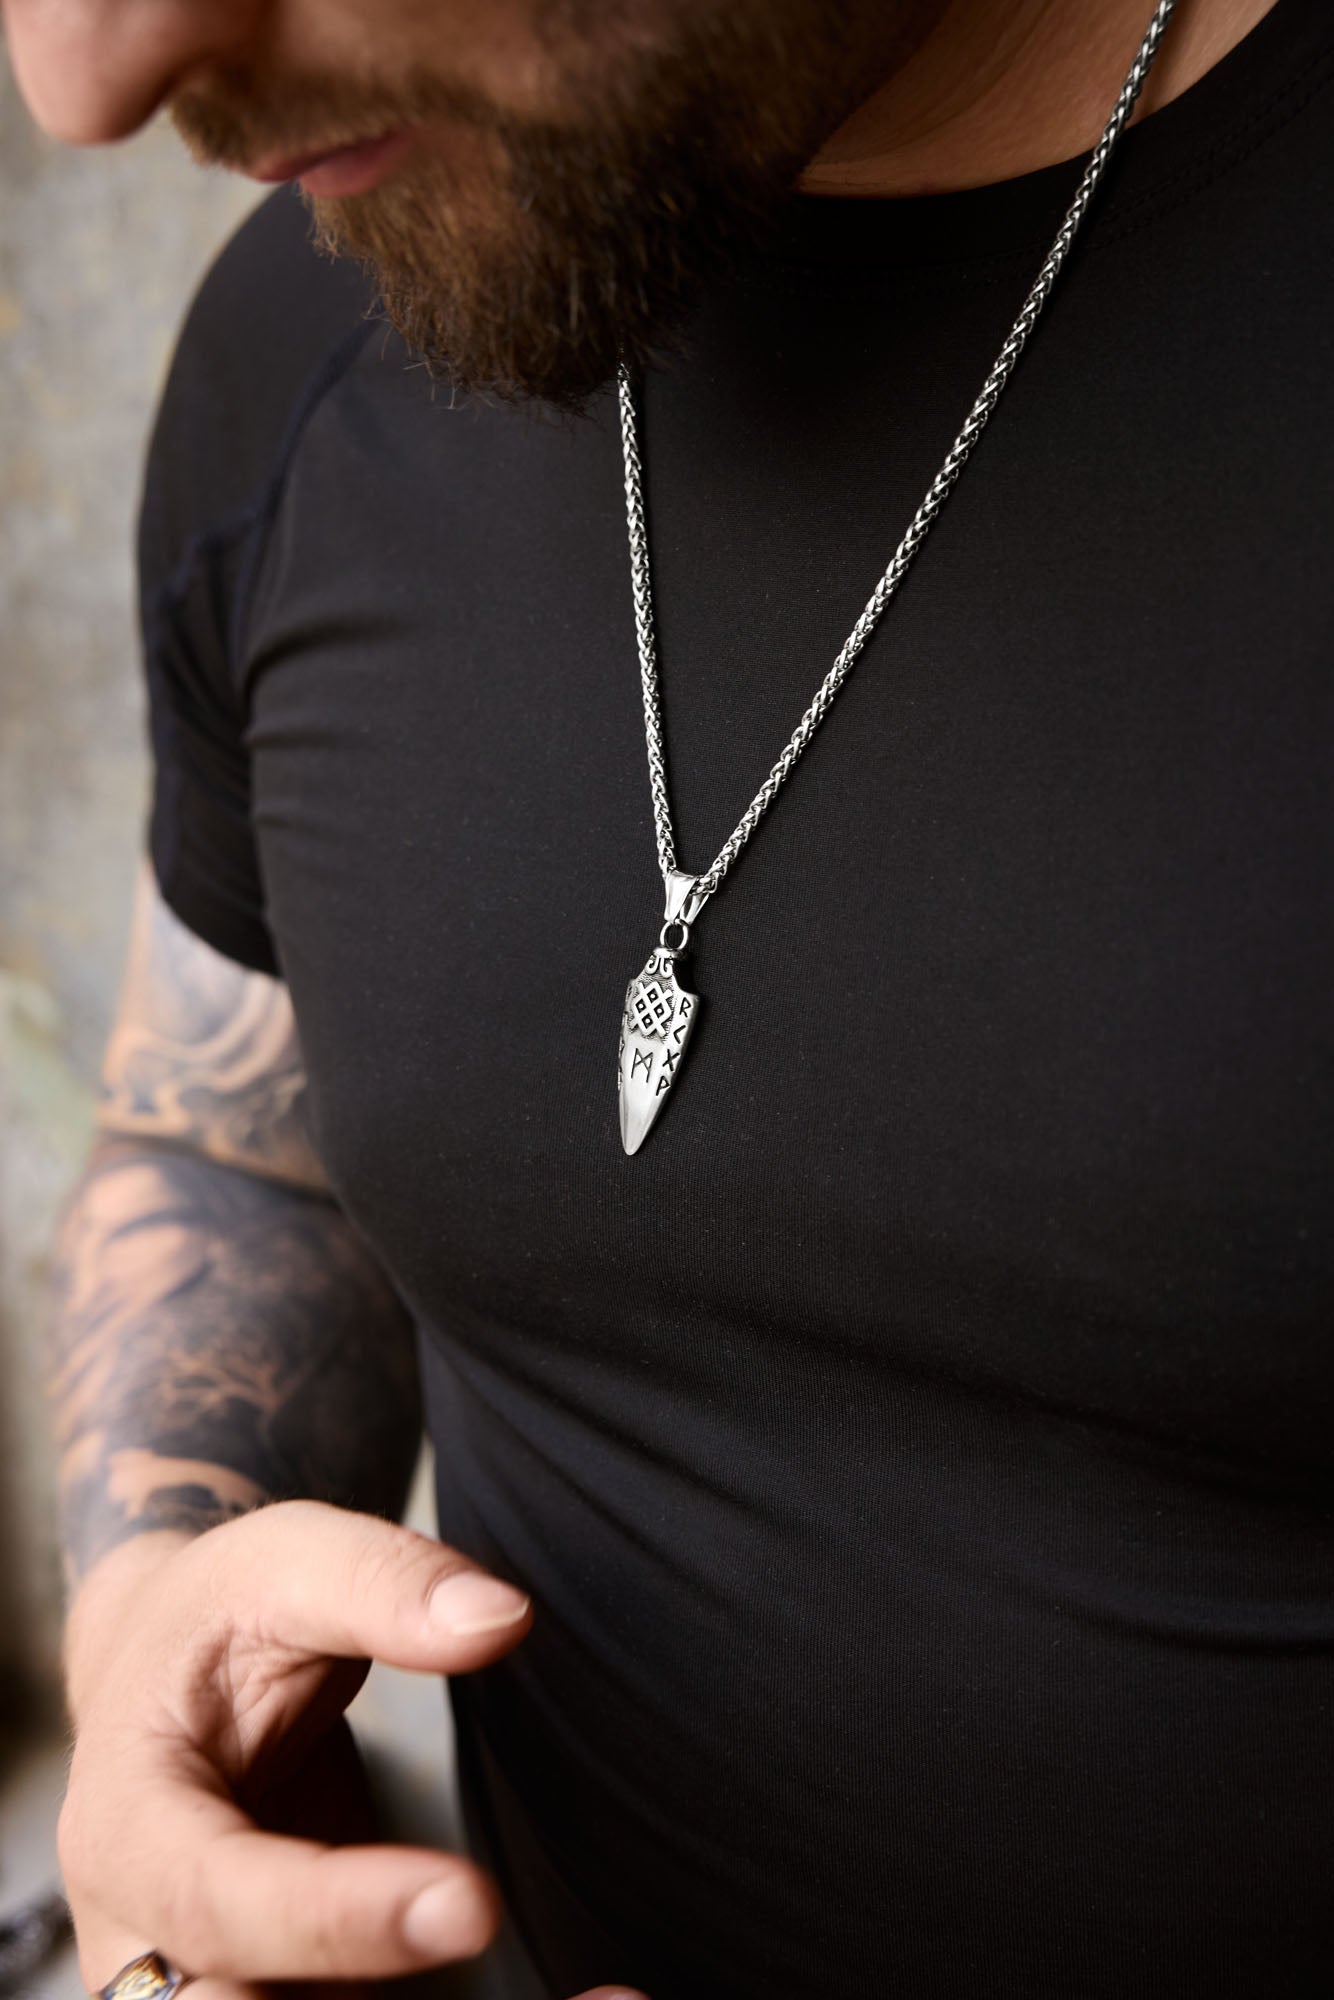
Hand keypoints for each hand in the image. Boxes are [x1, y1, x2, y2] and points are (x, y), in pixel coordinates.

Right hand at [58, 1500, 647, 1999]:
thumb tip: (500, 1620)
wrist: (162, 1676)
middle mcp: (157, 1943)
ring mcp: (224, 1987)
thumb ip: (383, 1582)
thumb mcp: (280, 1561)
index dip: (337, 1920)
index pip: (220, 1903)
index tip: (472, 1903)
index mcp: (131, 1830)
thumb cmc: (217, 1616)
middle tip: (523, 1964)